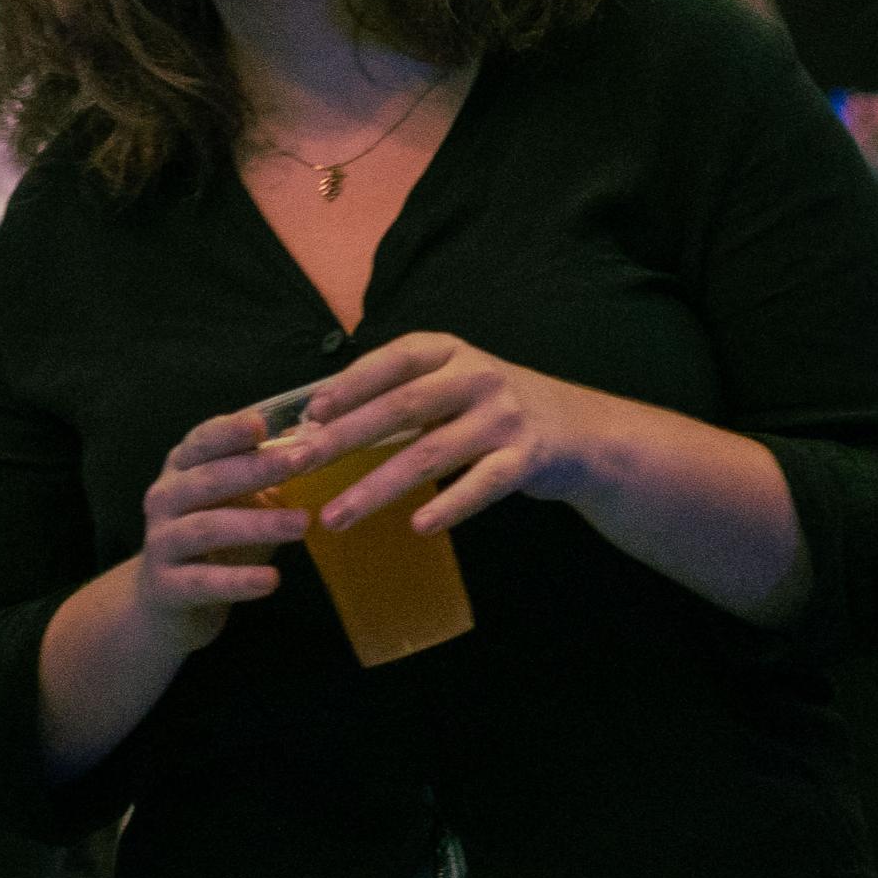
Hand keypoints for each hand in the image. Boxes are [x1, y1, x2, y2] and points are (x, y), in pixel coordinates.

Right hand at [129, 406, 307, 653]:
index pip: (202, 441)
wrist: (167, 600)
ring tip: (302, 524)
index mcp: (183, 469)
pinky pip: (203, 581)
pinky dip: (238, 580)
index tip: (262, 423)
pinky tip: (271, 580)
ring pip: (207, 528)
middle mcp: (165, 499)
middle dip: (254, 469)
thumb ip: (268, 472)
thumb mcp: (240, 500)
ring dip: (257, 524)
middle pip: (208, 479)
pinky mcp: (166, 586)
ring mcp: (161, 542)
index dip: (230, 431)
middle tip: (298, 463)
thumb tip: (316, 434)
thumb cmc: (215, 540)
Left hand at [292, 333, 613, 538]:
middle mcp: (477, 377)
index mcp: (450, 352)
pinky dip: (450, 505)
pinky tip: (418, 526)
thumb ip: (397, 395)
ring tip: (336, 517)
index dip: (349, 385)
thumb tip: (317, 425)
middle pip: (401, 408)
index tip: (309, 413)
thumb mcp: (450, 383)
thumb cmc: (491, 408)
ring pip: (430, 454)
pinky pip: (482, 485)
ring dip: (377, 488)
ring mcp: (504, 417)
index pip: (392, 361)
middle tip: (298, 466)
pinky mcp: (527, 458)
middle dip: (344, 439)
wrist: (578, 430)